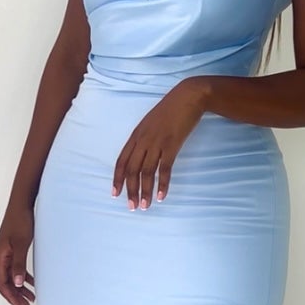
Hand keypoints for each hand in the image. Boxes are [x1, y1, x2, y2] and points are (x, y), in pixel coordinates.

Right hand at [0, 206, 35, 304]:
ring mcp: (5, 253)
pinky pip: (16, 268)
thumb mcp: (21, 244)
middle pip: (5, 282)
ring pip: (11, 276)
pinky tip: (32, 283)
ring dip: (20, 288)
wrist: (21, 204)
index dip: (10, 296)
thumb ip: (18, 264)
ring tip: (31, 298)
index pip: (1, 283)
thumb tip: (18, 283)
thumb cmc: (20, 221)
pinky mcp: (12, 249)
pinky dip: (23, 277)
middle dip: (15, 295)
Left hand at [112, 79, 206, 208]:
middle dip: (130, 190)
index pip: (122, 161)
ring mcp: (157, 143)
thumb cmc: (171, 109)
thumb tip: (142, 155)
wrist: (188, 97)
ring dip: (145, 191)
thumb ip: (144, 138)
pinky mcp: (172, 145)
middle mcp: (143, 140)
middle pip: (132, 170)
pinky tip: (161, 195)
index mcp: (136, 135)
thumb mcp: (151, 123)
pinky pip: (165, 169)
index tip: (115, 194)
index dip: (117, 179)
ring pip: (146, 172)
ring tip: (145, 206)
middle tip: (131, 207)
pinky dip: (163, 184)